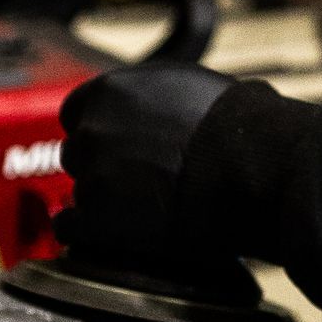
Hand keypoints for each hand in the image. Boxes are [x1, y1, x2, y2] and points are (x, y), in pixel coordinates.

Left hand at [57, 64, 234, 274]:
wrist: (252, 170)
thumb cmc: (239, 127)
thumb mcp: (191, 86)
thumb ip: (155, 97)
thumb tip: (164, 104)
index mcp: (111, 91)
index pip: (77, 112)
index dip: (99, 130)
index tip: (115, 145)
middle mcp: (93, 130)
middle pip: (78, 153)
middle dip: (102, 167)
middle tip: (135, 182)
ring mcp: (92, 176)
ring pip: (80, 192)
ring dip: (103, 202)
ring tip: (142, 211)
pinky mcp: (97, 220)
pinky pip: (69, 228)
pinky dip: (85, 233)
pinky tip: (108, 235)